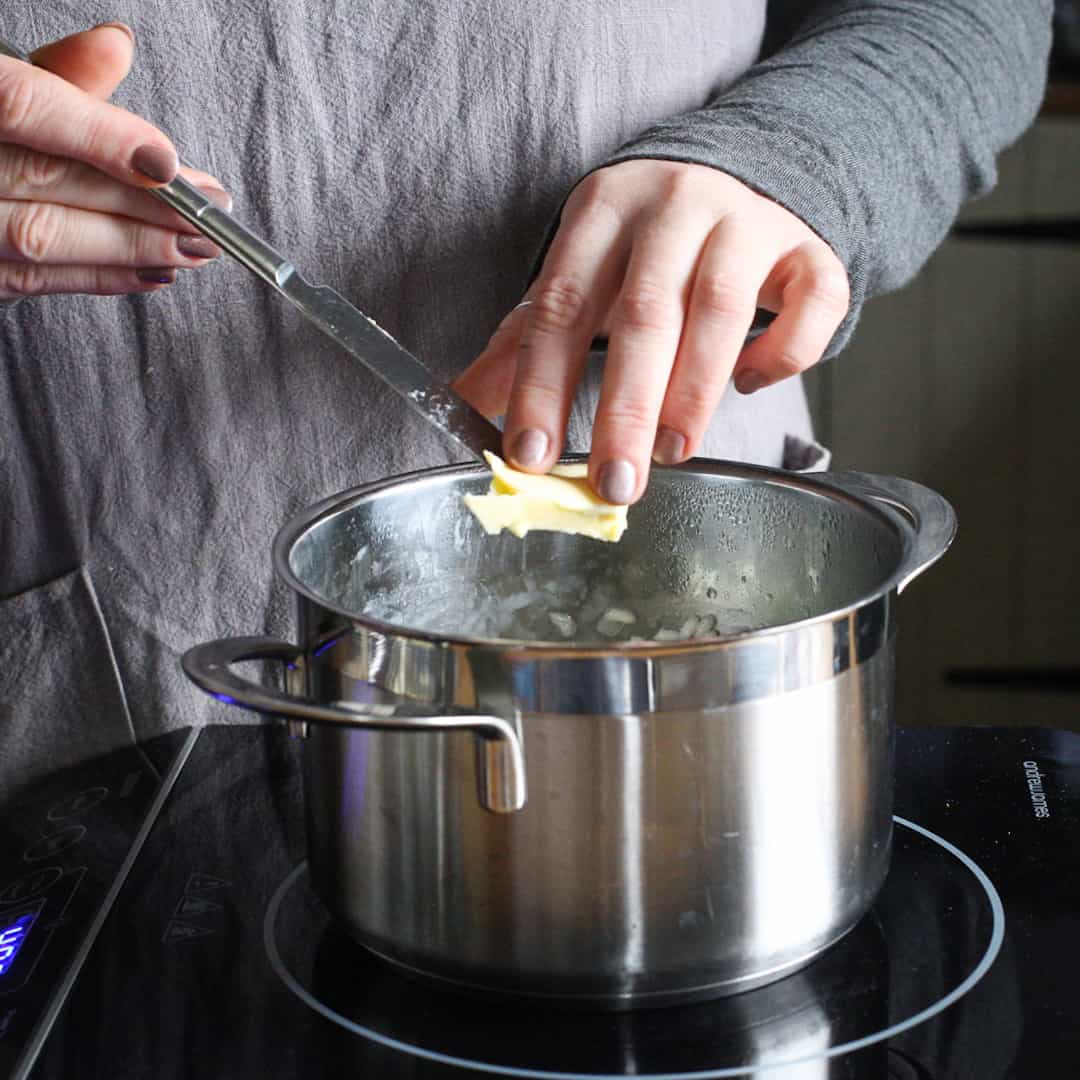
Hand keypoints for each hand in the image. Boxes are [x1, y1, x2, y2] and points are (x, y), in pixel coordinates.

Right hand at [0, 23, 231, 298]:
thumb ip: (50, 74)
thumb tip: (116, 46)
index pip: (22, 108)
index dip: (101, 136)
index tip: (168, 162)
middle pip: (46, 180)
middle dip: (140, 201)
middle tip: (210, 210)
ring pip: (40, 237)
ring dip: (130, 246)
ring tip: (195, 247)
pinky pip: (31, 282)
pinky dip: (99, 277)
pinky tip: (153, 272)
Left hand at [453, 160, 848, 503]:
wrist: (733, 177)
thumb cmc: (642, 246)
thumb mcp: (577, 275)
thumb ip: (524, 340)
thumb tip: (462, 404)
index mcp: (602, 212)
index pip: (563, 305)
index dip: (544, 384)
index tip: (533, 454)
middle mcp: (674, 207)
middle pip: (645, 313)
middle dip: (624, 409)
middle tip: (614, 483)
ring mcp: (747, 221)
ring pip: (722, 307)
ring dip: (694, 391)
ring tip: (671, 450)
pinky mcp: (808, 247)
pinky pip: (815, 299)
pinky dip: (785, 351)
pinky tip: (749, 383)